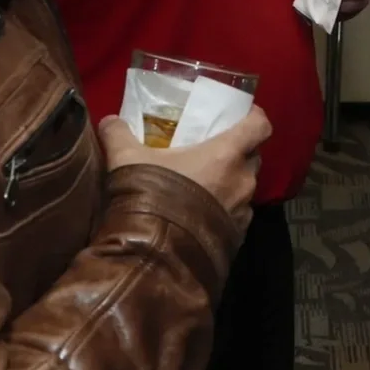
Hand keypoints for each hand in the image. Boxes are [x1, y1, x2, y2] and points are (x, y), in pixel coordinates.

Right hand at [97, 108, 270, 228]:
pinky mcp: (238, 234)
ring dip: (231, 181)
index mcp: (227, 154)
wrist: (155, 254)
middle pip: (253, 155)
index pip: (260, 125)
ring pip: (246, 186)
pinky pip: (239, 213)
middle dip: (239, 151)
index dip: (254, 116)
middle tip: (214, 149)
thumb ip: (119, 135)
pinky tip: (203, 212)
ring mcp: (244, 209)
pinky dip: (226, 208)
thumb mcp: (127, 160)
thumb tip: (109, 121)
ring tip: (205, 183)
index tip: (241, 114)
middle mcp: (243, 180)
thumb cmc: (150, 196)